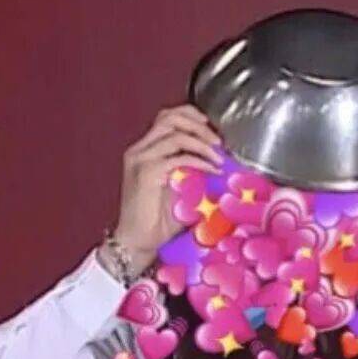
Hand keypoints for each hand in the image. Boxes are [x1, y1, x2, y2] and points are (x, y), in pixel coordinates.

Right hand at [110, 104, 222, 275]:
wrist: (137, 242)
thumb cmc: (156, 221)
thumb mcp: (178, 189)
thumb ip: (192, 172)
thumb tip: (220, 164)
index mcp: (144, 150)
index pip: (167, 118)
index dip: (191, 116)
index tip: (212, 128)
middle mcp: (139, 150)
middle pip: (170, 118)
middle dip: (199, 126)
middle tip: (218, 142)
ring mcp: (141, 160)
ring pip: (175, 134)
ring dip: (202, 142)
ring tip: (218, 156)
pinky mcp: (146, 173)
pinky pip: (178, 157)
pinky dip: (199, 160)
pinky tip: (211, 169)